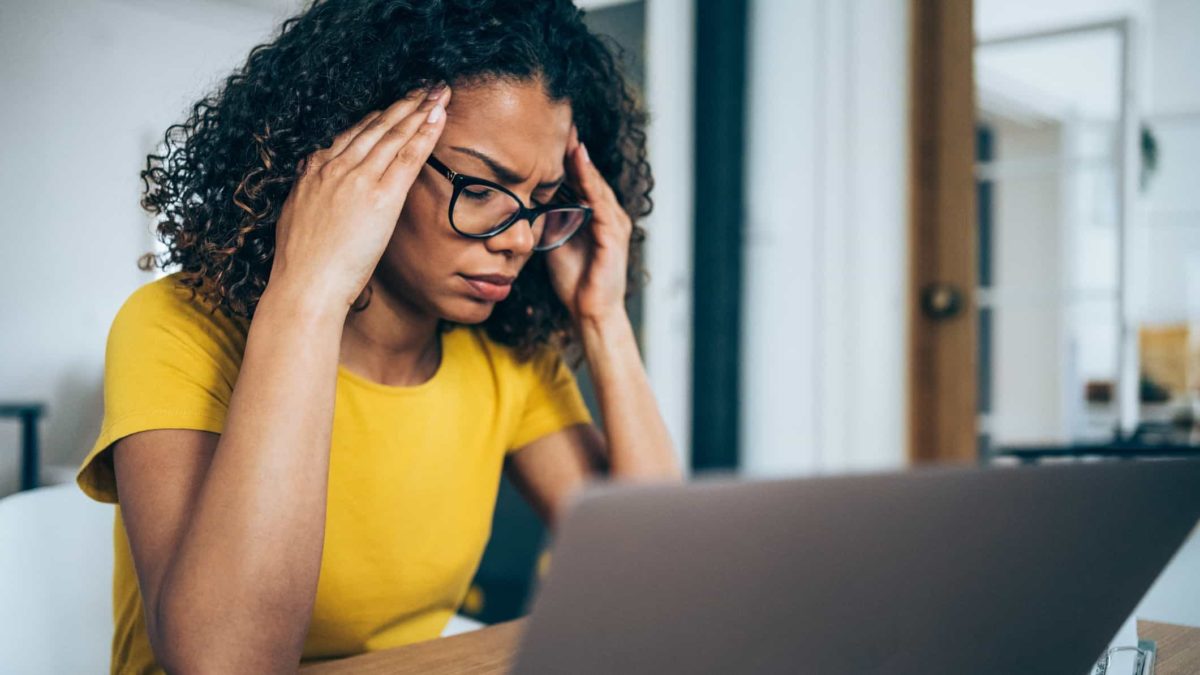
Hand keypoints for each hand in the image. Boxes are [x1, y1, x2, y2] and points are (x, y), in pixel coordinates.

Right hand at [268, 86, 450, 309]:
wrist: (305, 285)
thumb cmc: (301, 267)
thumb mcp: (296, 219)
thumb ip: (309, 197)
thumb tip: (312, 186)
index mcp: (314, 173)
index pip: (350, 135)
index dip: (375, 118)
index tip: (392, 106)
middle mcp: (335, 168)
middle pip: (374, 127)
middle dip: (402, 105)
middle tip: (423, 87)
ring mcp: (358, 179)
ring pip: (393, 135)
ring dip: (419, 110)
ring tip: (437, 93)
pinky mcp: (380, 195)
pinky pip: (408, 156)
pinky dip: (425, 133)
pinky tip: (438, 117)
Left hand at [545, 126, 633, 324]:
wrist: (590, 312)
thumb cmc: (575, 281)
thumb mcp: (556, 241)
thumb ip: (549, 220)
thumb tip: (528, 202)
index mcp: (595, 216)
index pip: (581, 179)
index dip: (566, 157)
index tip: (549, 134)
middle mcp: (609, 215)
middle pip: (590, 175)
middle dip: (574, 150)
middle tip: (560, 122)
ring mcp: (614, 224)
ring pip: (596, 184)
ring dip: (582, 160)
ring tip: (569, 136)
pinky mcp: (614, 235)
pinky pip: (600, 202)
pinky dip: (589, 181)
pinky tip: (579, 163)